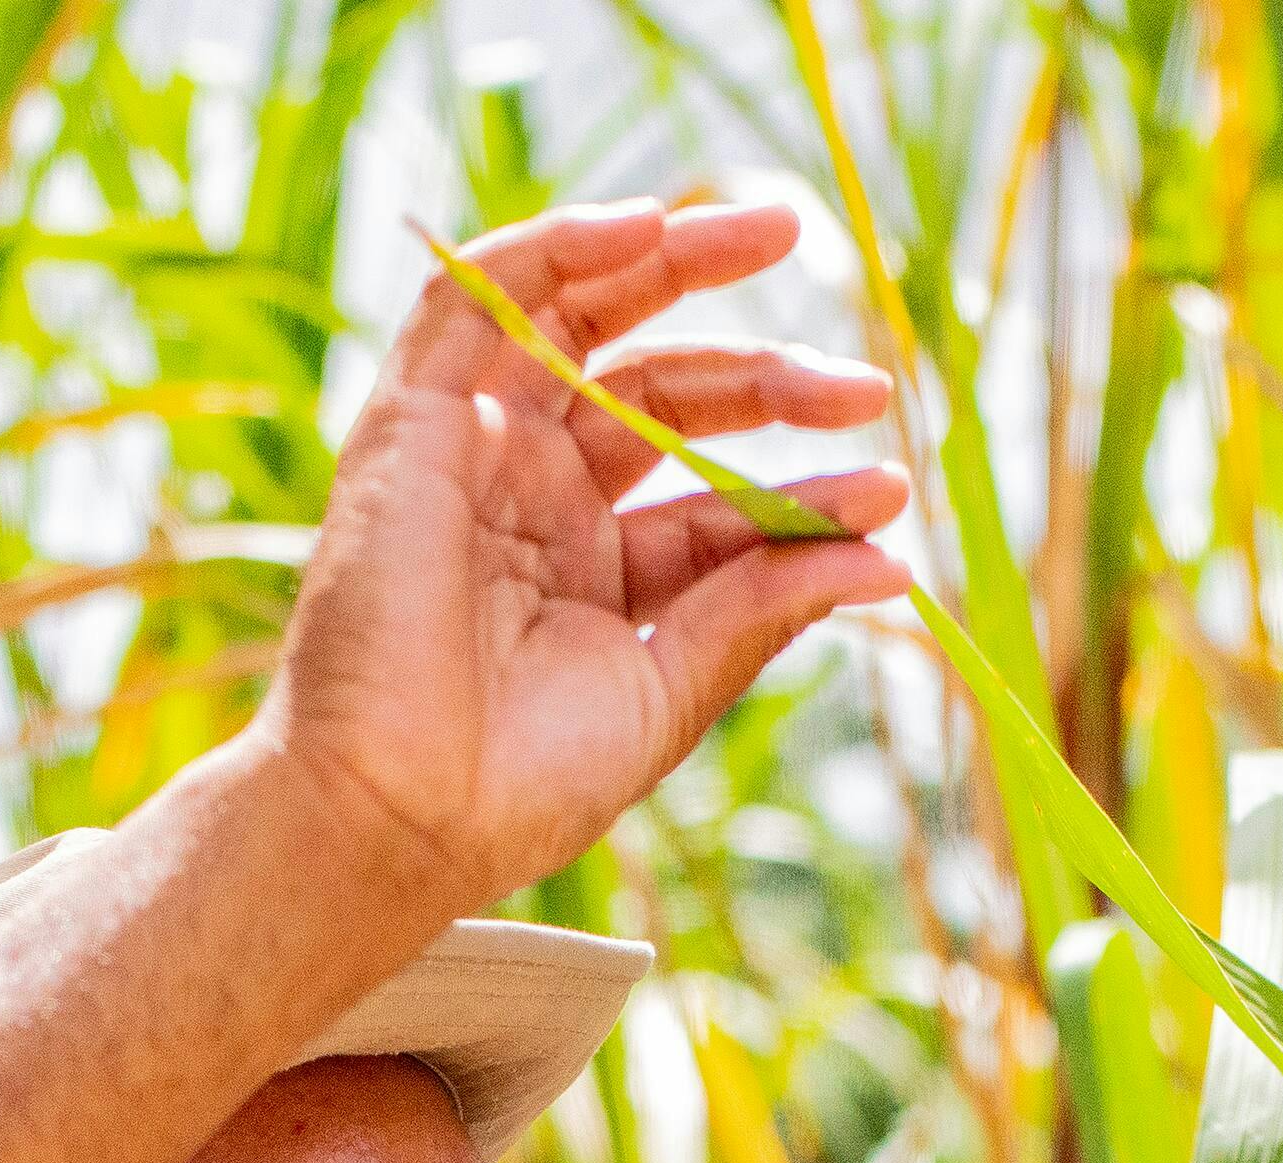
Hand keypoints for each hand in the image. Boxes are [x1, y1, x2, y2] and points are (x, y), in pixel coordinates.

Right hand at [256, 198, 911, 912]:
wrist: (395, 814)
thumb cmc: (513, 787)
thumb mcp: (664, 690)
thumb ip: (759, 612)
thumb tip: (887, 561)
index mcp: (592, 574)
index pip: (713, 504)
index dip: (800, 493)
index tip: (885, 495)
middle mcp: (534, 500)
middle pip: (663, 393)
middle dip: (767, 375)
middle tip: (864, 384)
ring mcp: (475, 453)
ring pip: (580, 317)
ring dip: (675, 260)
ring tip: (778, 231)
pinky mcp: (411, 420)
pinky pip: (475, 296)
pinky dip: (556, 247)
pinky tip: (647, 227)